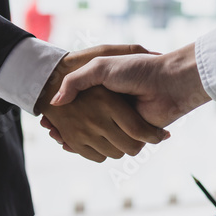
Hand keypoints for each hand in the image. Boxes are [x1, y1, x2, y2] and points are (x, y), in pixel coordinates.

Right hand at [36, 46, 170, 162]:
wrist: (168, 82)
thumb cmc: (135, 70)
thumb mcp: (100, 66)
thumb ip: (75, 81)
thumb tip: (54, 102)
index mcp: (103, 91)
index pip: (76, 107)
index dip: (61, 114)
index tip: (46, 118)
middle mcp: (111, 109)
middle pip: (81, 125)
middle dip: (65, 127)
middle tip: (50, 128)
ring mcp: (121, 123)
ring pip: (94, 139)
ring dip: (79, 140)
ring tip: (60, 136)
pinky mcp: (134, 136)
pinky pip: (111, 148)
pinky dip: (95, 149)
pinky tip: (74, 144)